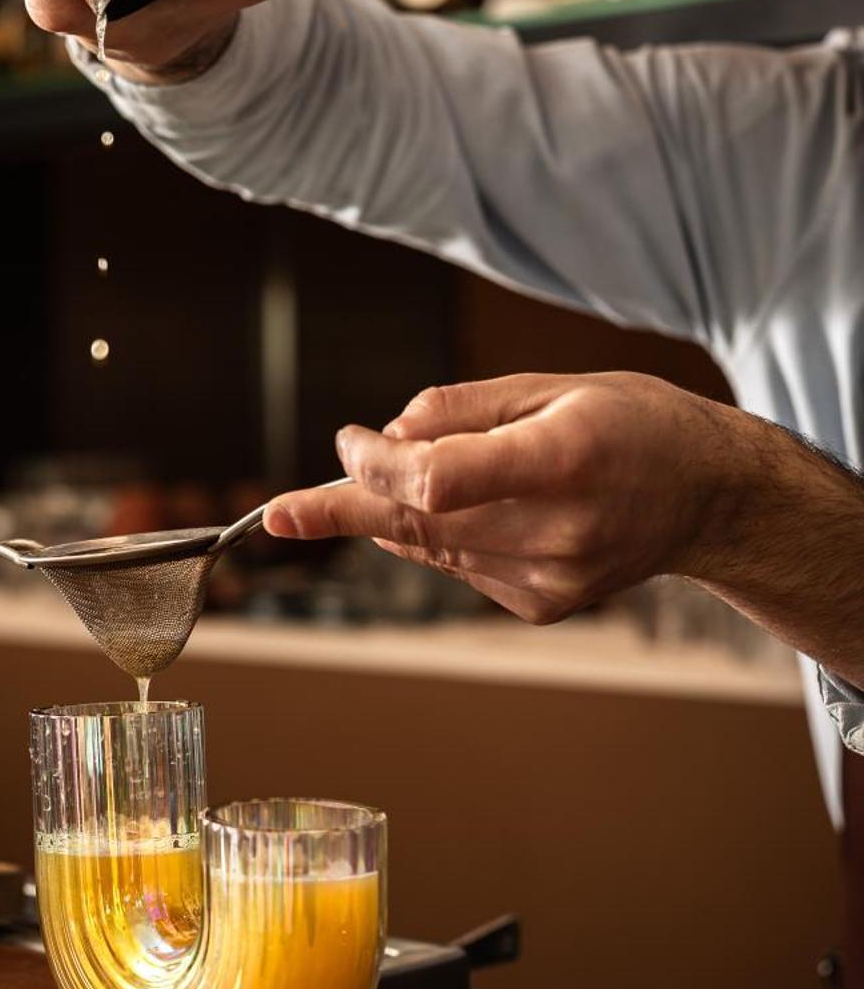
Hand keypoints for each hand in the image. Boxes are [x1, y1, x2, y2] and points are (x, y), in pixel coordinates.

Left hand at [264, 373, 753, 624]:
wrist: (710, 498)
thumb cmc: (634, 424)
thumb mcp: (553, 384)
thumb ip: (460, 409)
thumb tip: (385, 436)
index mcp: (563, 460)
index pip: (437, 480)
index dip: (374, 466)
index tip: (348, 441)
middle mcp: (557, 529)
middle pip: (420, 523)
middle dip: (346, 507)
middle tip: (278, 510)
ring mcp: (551, 578)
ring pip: (431, 547)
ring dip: (389, 515)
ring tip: (370, 480)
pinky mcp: (543, 604)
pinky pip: (460, 565)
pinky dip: (441, 534)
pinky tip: (469, 507)